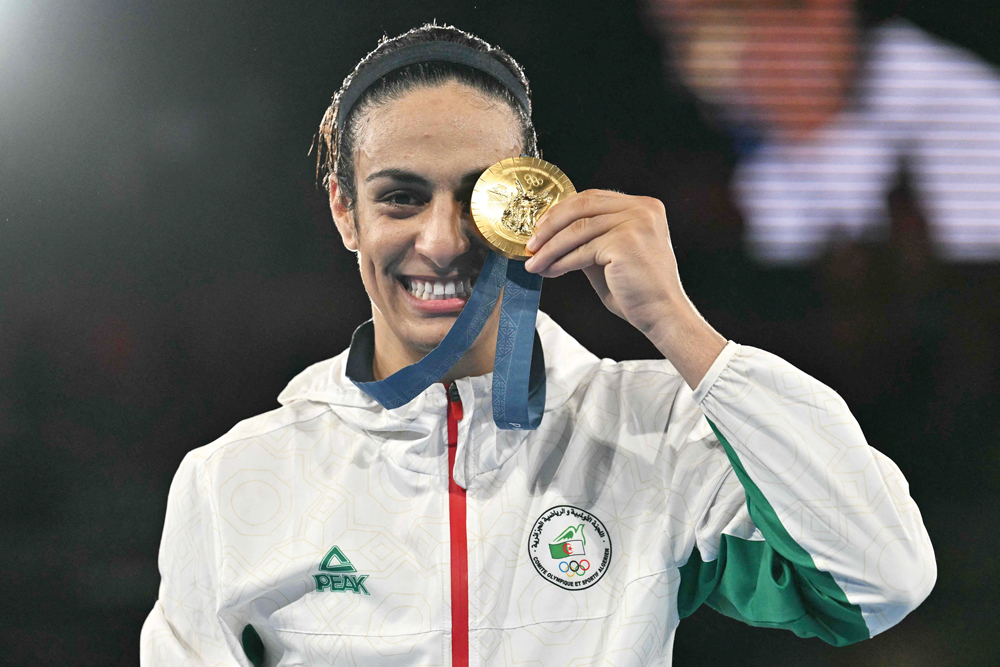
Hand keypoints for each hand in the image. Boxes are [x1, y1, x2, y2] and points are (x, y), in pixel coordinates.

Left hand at [523, 190, 725, 387]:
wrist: (662, 315)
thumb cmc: (637, 290)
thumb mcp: (610, 255)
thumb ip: (589, 238)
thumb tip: (551, 234)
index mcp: (643, 206)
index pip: (592, 198)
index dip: (561, 211)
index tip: (540, 228)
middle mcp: (642, 208)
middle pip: (582, 205)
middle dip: (550, 225)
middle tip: (531, 243)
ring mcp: (635, 222)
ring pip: (577, 229)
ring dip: (550, 247)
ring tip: (533, 262)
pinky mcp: (624, 242)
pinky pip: (582, 250)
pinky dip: (560, 261)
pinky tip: (548, 271)